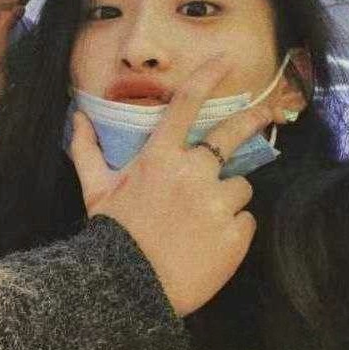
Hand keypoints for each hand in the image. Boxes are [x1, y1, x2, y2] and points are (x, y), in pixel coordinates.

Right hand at [70, 60, 271, 316]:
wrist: (127, 289)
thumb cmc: (111, 234)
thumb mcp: (95, 189)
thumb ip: (87, 148)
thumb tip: (76, 116)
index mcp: (160, 157)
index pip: (187, 105)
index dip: (208, 76)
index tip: (226, 60)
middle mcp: (193, 173)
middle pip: (232, 135)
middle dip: (255, 119)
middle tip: (271, 113)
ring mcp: (217, 203)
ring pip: (240, 186)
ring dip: (227, 197)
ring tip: (203, 221)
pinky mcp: (235, 234)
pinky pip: (246, 220)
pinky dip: (233, 228)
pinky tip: (210, 243)